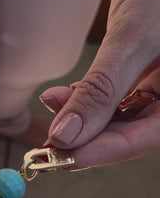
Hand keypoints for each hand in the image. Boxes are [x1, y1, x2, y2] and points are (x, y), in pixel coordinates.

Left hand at [40, 0, 159, 169]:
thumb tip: (68, 135)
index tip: (63, 159)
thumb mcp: (133, 37)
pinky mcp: (139, 70)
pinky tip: (59, 96)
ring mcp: (158, 83)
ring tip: (50, 116)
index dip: (103, 152)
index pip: (145, 138)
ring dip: (82, 120)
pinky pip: (112, 95)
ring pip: (118, 117)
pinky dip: (85, 98)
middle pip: (130, 133)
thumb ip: (101, 90)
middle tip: (49, 147)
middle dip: (87, 139)